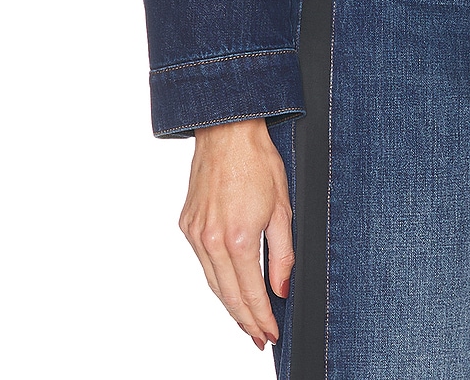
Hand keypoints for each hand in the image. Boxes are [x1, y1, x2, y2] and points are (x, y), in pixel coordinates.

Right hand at [179, 117, 293, 349]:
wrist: (227, 132)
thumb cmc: (257, 161)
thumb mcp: (283, 208)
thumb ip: (282, 254)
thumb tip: (282, 288)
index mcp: (239, 238)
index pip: (251, 294)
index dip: (262, 318)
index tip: (271, 334)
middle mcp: (212, 241)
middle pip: (228, 296)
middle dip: (245, 321)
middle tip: (259, 337)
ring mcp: (195, 234)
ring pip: (212, 283)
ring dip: (229, 305)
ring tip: (246, 321)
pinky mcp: (187, 225)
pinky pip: (202, 262)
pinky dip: (216, 278)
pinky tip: (229, 285)